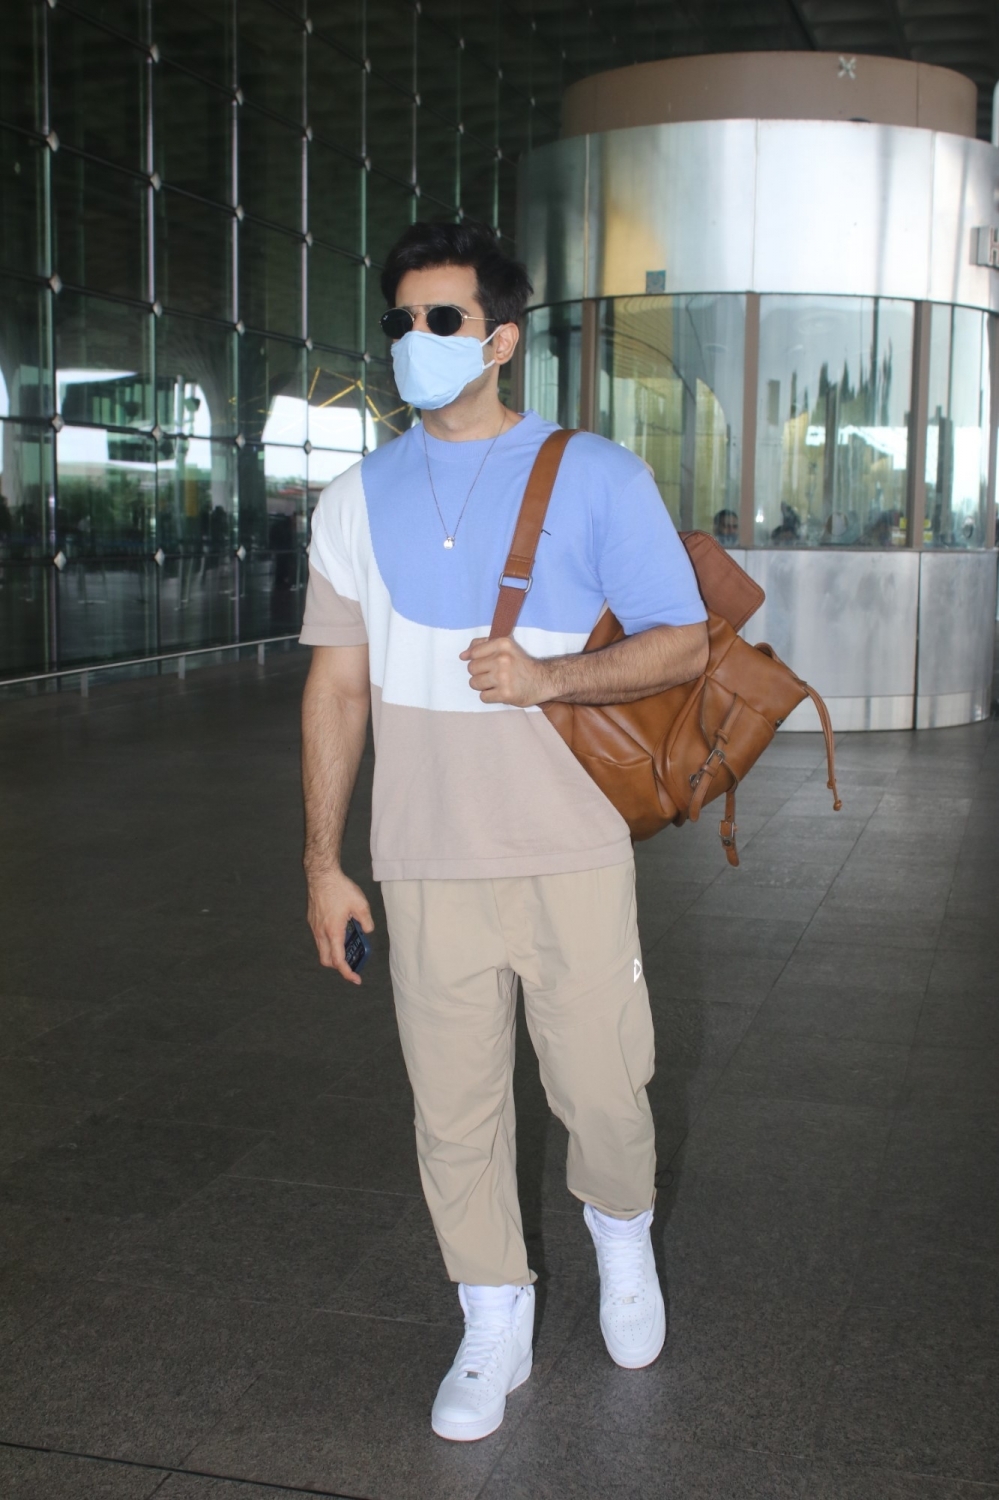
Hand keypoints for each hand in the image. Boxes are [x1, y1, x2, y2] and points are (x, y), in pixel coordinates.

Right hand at [306, 868, 374, 985]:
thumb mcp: (361, 905)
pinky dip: (329, 941)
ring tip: (348, 944)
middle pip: (327, 960)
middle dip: (339, 966)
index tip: (356, 979)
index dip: (347, 973)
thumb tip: (367, 930)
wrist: (321, 874)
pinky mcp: (312, 920)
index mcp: (333, 932)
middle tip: (352, 963)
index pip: (338, 961)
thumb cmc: (340, 888)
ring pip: (322, 949)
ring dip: (334, 952)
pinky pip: (320, 938)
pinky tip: (340, 930)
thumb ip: (366, 921)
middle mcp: (321, 932)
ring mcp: (314, 926)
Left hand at [460, 635, 550, 705]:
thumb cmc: (521, 663)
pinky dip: (489, 696)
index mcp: (502, 644)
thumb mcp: (506, 647)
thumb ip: (483, 646)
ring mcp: (503, 677)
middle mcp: (502, 659)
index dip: (476, 659)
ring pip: (474, 683)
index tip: (486, 663)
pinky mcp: (505, 694)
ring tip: (495, 684)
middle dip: (479, 673)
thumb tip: (462, 656)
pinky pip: (483, 697)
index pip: (473, 652)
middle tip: (492, 674)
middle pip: (471, 668)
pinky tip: (499, 692)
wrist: (543, 680)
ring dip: (482, 685)